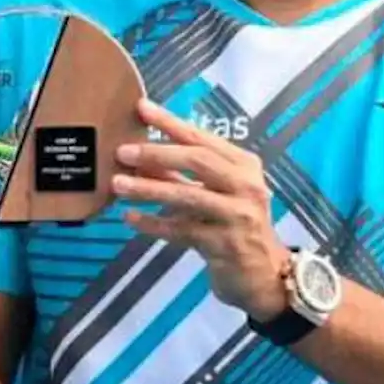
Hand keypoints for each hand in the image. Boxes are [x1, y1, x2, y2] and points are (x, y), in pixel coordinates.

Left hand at [112, 100, 290, 320]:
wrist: (265, 275)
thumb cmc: (235, 224)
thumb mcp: (217, 191)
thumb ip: (184, 173)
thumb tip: (140, 154)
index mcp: (243, 165)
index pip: (202, 138)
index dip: (170, 122)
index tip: (141, 107)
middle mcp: (246, 186)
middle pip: (198, 160)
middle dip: (156, 153)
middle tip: (122, 152)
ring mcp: (238, 216)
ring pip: (187, 196)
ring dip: (149, 189)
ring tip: (118, 185)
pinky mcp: (226, 245)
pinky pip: (182, 230)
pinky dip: (154, 224)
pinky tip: (131, 218)